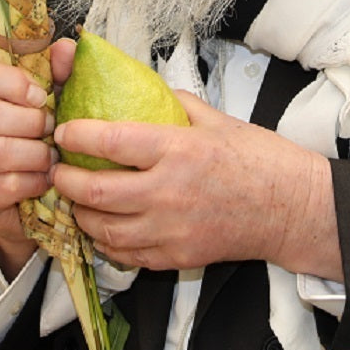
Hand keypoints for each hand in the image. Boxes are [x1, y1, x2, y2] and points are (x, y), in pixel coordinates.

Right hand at [0, 40, 69, 278]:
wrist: (18, 191)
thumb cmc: (27, 133)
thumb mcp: (42, 96)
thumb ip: (54, 70)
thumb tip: (67, 49)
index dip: (14, 83)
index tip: (40, 96)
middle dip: (31, 122)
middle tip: (50, 128)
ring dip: (36, 153)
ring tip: (50, 154)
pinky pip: (5, 185)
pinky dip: (34, 181)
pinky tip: (42, 177)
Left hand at [53, 93, 340, 278]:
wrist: (291, 208)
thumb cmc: (260, 160)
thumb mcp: (218, 119)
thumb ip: (176, 105)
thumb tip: (145, 93)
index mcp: (178, 149)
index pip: (111, 140)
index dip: (77, 135)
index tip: (64, 131)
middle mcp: (168, 191)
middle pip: (96, 190)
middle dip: (66, 179)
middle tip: (58, 169)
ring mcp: (170, 229)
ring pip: (103, 228)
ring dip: (81, 214)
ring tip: (76, 199)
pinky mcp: (176, 257)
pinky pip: (126, 254)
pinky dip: (106, 242)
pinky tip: (103, 227)